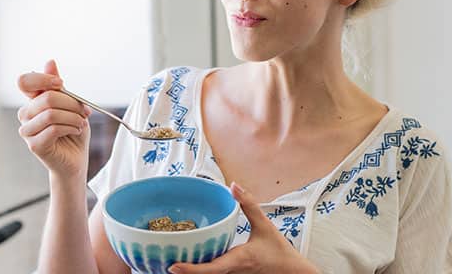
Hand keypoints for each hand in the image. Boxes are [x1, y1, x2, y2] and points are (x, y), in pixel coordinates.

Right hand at [17, 60, 92, 178]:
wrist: (76, 159)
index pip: (24, 81)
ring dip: (73, 117)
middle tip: (85, 112)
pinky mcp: (34, 145)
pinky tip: (76, 131)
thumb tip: (50, 62)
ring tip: (81, 123)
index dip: (43, 79)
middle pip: (47, 98)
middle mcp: (26, 114)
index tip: (61, 84)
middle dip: (72, 103)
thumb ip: (58, 86)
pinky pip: (53, 129)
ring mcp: (27, 130)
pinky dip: (70, 127)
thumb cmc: (73, 130)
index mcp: (32, 101)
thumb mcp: (70, 104)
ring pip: (51, 114)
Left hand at [167, 183, 319, 273]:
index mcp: (236, 261)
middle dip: (182, 271)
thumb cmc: (279, 253)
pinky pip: (212, 273)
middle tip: (160, 260)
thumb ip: (249, 205)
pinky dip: (199, 269)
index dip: (190, 270)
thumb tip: (234, 186)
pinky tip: (189, 259)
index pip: (209, 269)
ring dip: (189, 271)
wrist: (291, 273)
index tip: (172, 266)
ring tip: (168, 258)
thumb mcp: (265, 226)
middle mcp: (229, 272)